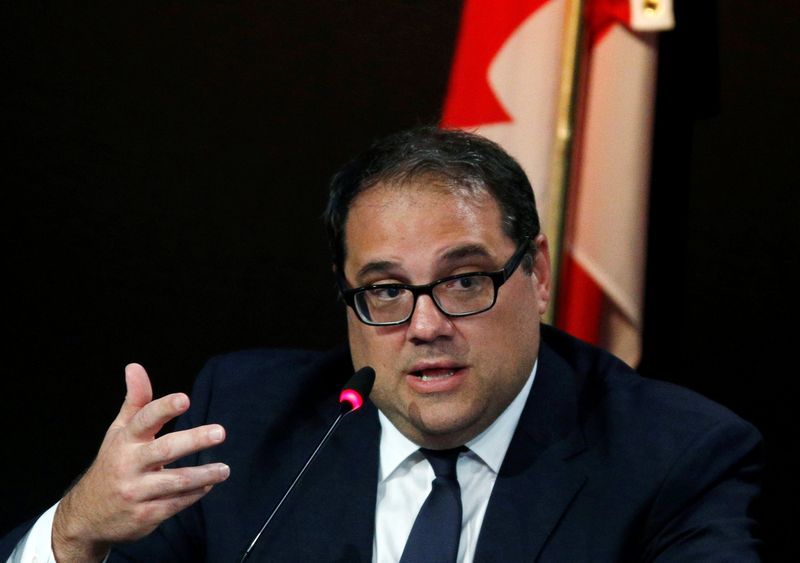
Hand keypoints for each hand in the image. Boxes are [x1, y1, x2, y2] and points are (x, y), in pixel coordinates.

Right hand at [52, 363, 229, 561]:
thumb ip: (135, 401)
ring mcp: (136, 492)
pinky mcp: (144, 516)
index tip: (185, 399)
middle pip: (165, 449)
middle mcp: (129, 465)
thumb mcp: (118, 432)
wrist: (86, 516)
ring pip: (176, 481)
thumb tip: (135, 366)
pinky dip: (194, 495)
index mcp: (124, 441)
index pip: (144, 419)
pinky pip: (175, 504)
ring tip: (224, 469)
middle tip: (220, 432)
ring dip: (203, 474)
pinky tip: (208, 485)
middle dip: (194, 440)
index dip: (164, 408)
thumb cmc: (112, 464)